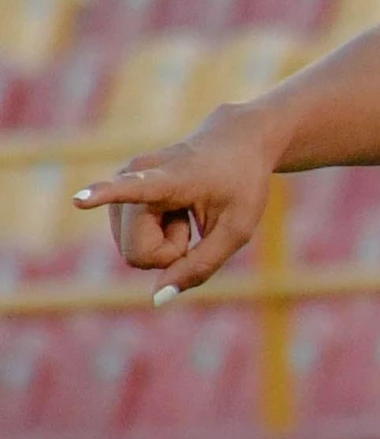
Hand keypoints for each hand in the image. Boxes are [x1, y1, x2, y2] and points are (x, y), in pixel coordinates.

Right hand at [72, 104, 279, 298]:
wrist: (236, 140)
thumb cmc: (242, 185)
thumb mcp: (236, 231)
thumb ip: (200, 266)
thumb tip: (156, 298)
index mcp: (169, 178)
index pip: (133, 189)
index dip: (104, 196)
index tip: (79, 200)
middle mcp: (135, 173)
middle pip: (137, 253)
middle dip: (169, 254)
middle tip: (192, 223)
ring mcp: (122, 182)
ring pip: (131, 250)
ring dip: (162, 244)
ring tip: (184, 212)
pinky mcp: (117, 195)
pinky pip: (130, 242)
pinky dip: (155, 237)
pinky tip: (172, 211)